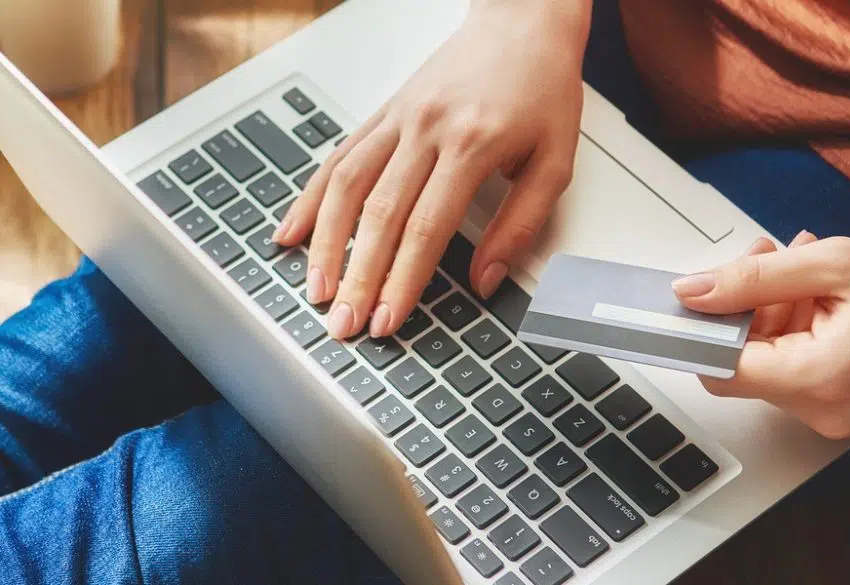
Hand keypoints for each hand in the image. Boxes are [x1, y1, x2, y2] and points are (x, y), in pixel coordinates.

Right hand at [274, 0, 590, 338]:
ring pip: (347, 186)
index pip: (427, 228)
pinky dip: (312, 197)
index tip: (389, 319)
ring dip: (325, 243)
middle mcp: (426, 130)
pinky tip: (293, 230)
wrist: (522, 22)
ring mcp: (398, 119)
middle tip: (345, 324)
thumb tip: (486, 279)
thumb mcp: (556, 161)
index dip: (403, 281)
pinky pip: (338, 156)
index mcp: (472, 144)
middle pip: (380, 215)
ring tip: (315, 289)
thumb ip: (521, 224)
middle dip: (359, 277)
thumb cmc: (542, 87)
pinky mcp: (383, 112)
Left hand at [672, 235, 849, 438]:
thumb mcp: (834, 265)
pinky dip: (798, 329)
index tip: (694, 299)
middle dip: (747, 305)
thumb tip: (694, 291)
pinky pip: (797, 368)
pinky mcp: (842, 408)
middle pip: (744, 361)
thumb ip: (754, 277)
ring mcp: (832, 416)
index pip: (720, 368)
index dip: (702, 329)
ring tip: (807, 269)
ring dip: (775, 310)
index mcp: (815, 381)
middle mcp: (819, 411)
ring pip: (770, 361)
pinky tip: (822, 295)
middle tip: (771, 258)